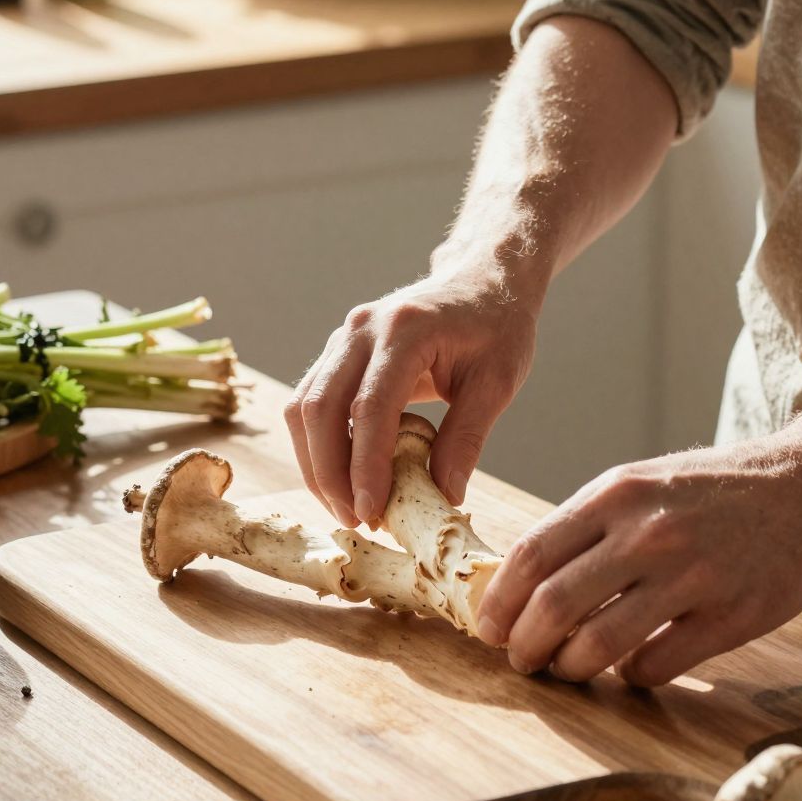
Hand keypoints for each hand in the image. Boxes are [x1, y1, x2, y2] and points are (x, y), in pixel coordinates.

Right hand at [286, 262, 539, 528]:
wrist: (483, 280)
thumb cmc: (497, 327)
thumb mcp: (497, 382)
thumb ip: (467, 438)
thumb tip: (445, 497)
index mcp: (404, 330)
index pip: (369, 407)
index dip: (365, 466)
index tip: (371, 514)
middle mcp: (362, 328)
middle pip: (319, 408)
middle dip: (329, 473)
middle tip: (356, 520)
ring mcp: (344, 337)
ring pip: (304, 407)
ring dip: (317, 464)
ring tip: (348, 508)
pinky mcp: (339, 352)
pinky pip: (312, 402)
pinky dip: (319, 445)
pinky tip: (345, 478)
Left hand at [475, 440, 801, 686]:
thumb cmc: (718, 489)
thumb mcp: (644, 484)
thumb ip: (590, 526)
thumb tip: (526, 582)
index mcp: (617, 493)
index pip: (531, 555)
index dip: (500, 601)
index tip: (490, 629)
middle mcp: (648, 533)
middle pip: (554, 606)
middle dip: (525, 645)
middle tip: (523, 660)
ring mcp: (691, 576)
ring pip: (599, 645)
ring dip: (571, 668)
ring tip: (568, 671)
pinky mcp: (730, 616)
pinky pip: (657, 664)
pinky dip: (632, 675)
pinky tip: (633, 667)